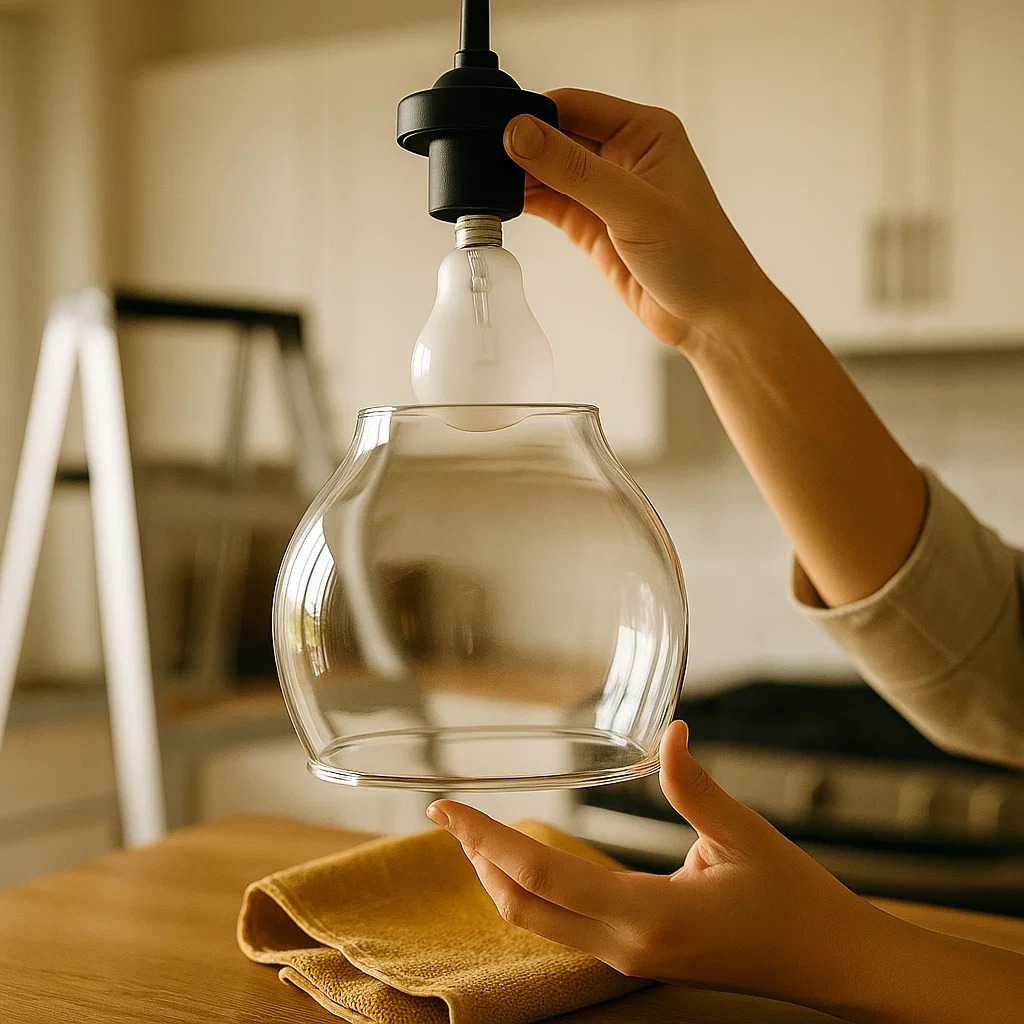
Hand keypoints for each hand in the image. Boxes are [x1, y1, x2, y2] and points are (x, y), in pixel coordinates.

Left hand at [426, 720, 880, 1009]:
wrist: (831, 964)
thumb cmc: (794, 899)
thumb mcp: (744, 836)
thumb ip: (696, 786)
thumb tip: (669, 731)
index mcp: (648, 915)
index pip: (542, 873)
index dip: (487, 838)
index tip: (447, 808)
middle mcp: (625, 945)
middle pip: (522, 905)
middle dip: (477, 858)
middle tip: (448, 813)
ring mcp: (628, 957)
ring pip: (537, 921)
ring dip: (499, 874)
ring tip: (476, 830)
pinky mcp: (636, 955)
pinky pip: (562, 924)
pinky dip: (530, 888)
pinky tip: (526, 857)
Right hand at [503, 89, 773, 354]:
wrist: (710, 317)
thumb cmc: (699, 257)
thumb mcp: (634, 206)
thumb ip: (574, 170)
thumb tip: (521, 134)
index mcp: (645, 131)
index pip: (574, 105)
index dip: (534, 115)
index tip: (497, 132)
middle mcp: (623, 155)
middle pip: (555, 136)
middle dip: (521, 148)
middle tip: (485, 163)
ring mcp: (605, 192)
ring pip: (547, 172)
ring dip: (519, 179)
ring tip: (489, 188)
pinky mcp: (592, 226)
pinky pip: (549, 204)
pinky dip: (526, 204)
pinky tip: (504, 206)